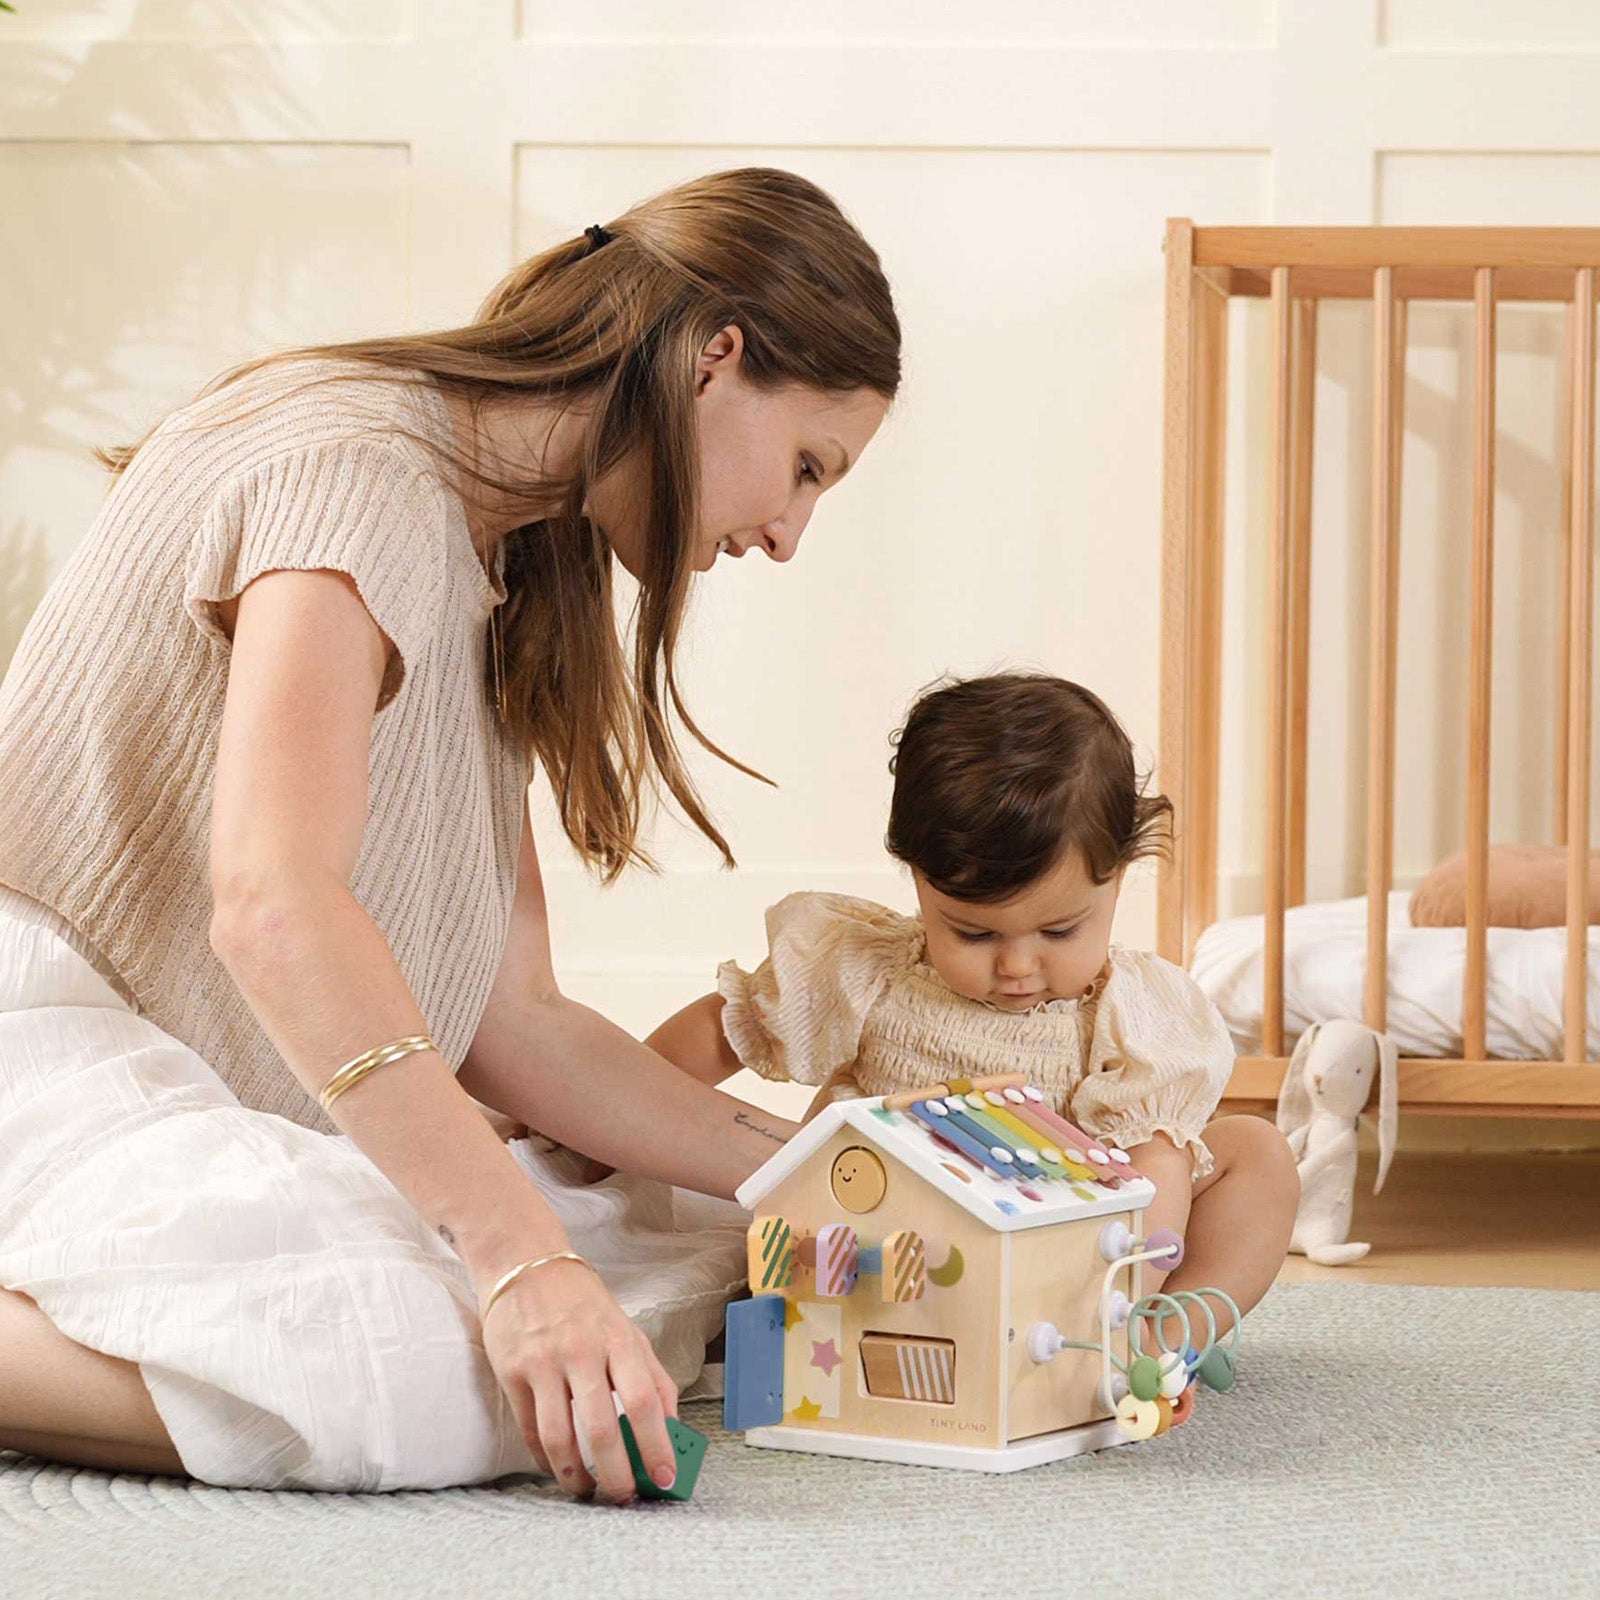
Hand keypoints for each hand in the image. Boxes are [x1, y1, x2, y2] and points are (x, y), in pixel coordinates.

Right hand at [479, 1256, 678, 1501]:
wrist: (527, 1267)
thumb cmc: (585, 1306)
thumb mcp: (629, 1332)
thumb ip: (653, 1378)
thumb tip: (672, 1430)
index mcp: (618, 1340)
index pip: (644, 1400)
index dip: (657, 1445)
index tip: (666, 1478)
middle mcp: (581, 1351)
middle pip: (601, 1427)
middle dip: (616, 1473)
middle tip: (624, 1496)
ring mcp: (543, 1362)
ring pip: (559, 1437)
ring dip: (575, 1476)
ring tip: (588, 1491)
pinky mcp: (511, 1372)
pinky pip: (530, 1430)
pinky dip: (546, 1459)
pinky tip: (558, 1469)